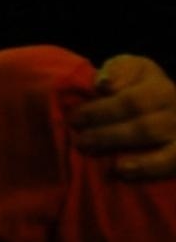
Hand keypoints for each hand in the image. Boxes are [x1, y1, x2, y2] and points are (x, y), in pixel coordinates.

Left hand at [69, 55, 175, 179]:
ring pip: (165, 152)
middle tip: (80, 142)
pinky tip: (127, 173)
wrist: (163, 104)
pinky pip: (172, 164)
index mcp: (159, 86)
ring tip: (114, 166)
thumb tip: (105, 84)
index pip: (130, 101)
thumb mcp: (126, 68)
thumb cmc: (134, 84)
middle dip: (109, 137)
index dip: (101, 111)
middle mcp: (175, 111)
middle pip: (144, 128)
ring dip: (139, 161)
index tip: (75, 119)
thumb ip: (117, 71)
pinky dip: (151, 170)